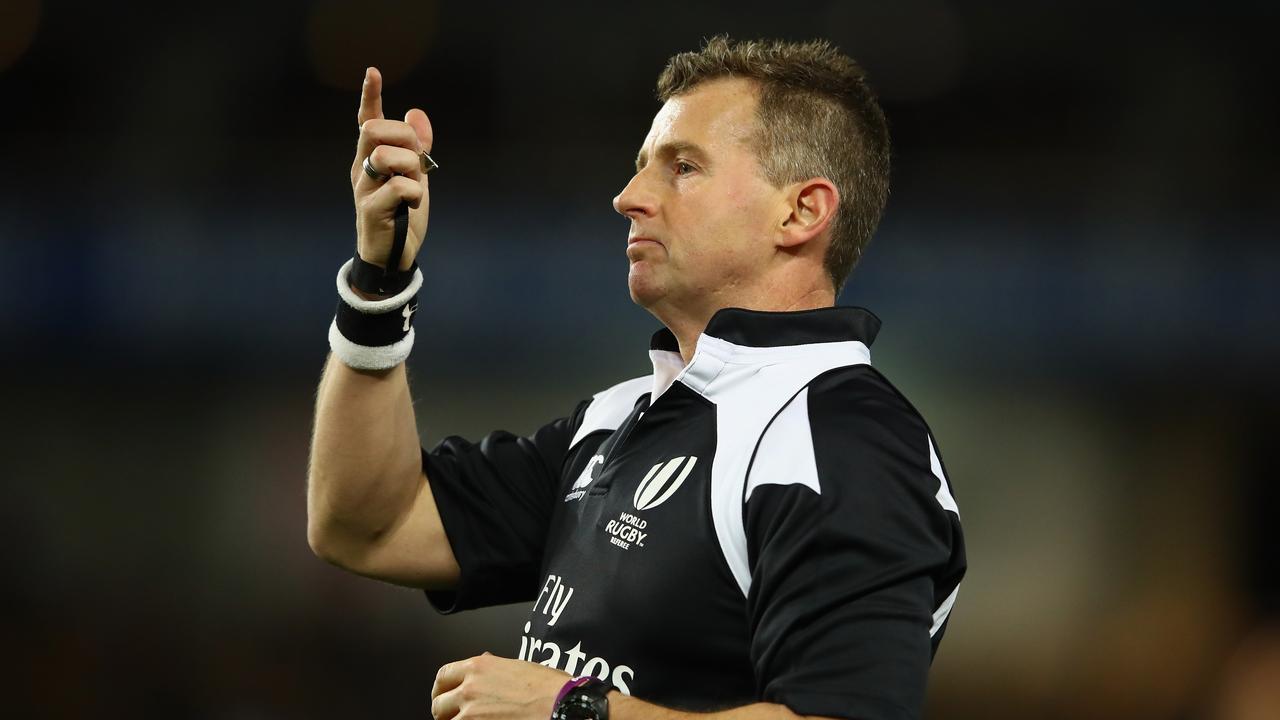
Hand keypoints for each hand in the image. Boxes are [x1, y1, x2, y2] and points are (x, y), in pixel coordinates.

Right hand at [351, 66, 433, 271]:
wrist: (393, 256)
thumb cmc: (401, 215)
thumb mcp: (415, 177)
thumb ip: (417, 148)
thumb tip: (416, 112)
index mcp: (371, 158)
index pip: (367, 121)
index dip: (370, 96)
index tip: (373, 72)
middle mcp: (361, 169)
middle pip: (375, 130)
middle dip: (403, 136)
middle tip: (416, 160)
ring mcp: (363, 188)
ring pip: (385, 155)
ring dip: (410, 168)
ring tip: (414, 187)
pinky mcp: (370, 209)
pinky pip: (399, 186)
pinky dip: (415, 193)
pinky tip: (413, 204)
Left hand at [430, 652, 570, 719]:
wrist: (561, 705)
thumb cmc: (548, 687)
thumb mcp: (517, 666)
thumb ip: (493, 667)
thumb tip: (484, 664)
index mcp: (478, 667)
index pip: (443, 676)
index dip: (441, 688)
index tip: (444, 694)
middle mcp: (469, 688)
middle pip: (439, 703)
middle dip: (445, 711)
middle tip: (454, 715)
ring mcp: (471, 713)